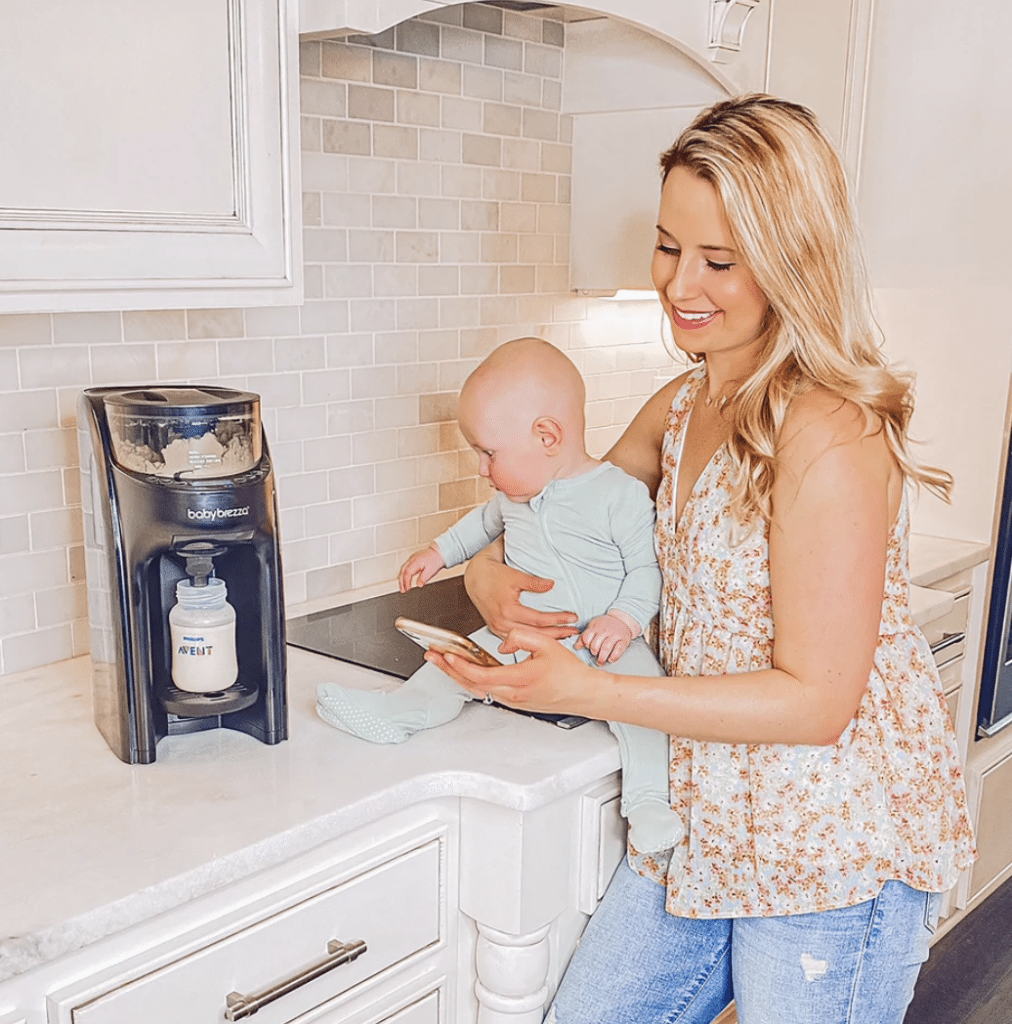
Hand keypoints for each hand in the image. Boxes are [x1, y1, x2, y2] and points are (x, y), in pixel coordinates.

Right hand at [399, 545, 444, 591]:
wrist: (439, 552)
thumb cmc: (436, 560)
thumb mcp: (432, 571)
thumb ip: (424, 578)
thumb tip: (419, 584)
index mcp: (416, 561)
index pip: (408, 572)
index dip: (406, 581)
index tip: (407, 589)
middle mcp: (412, 559)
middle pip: (403, 571)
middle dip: (401, 581)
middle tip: (402, 590)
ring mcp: (412, 559)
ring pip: (403, 569)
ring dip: (402, 578)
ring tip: (403, 587)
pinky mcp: (413, 560)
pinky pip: (406, 567)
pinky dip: (405, 574)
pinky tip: (406, 580)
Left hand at [425, 627, 596, 715]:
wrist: (583, 693)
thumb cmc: (569, 672)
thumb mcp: (547, 644)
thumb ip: (521, 637)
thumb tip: (501, 644)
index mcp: (520, 679)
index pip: (481, 675)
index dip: (461, 665)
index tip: (448, 654)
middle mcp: (513, 694)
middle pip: (471, 685)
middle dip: (449, 670)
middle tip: (432, 657)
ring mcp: (513, 700)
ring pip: (477, 689)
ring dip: (458, 675)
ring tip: (443, 662)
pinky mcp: (515, 701)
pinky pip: (487, 691)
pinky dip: (472, 680)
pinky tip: (465, 670)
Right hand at [463, 542, 578, 639]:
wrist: (474, 577)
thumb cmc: (493, 575)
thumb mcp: (515, 575)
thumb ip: (534, 582)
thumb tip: (551, 585)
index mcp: (507, 610)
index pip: (539, 619)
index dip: (558, 619)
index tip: (573, 617)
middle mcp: (502, 623)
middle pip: (535, 633)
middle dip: (557, 633)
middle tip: (575, 631)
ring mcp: (498, 628)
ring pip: (527, 638)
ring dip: (547, 638)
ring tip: (565, 635)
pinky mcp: (496, 629)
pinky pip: (518, 638)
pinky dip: (533, 638)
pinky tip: (544, 637)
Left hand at [576, 614, 631, 664]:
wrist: (622, 619)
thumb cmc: (605, 625)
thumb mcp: (593, 626)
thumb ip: (584, 636)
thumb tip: (576, 647)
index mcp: (596, 626)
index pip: (587, 636)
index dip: (586, 644)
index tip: (587, 647)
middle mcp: (606, 630)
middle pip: (596, 643)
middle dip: (594, 651)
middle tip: (594, 655)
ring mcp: (615, 634)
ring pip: (606, 647)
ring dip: (602, 656)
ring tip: (600, 661)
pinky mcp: (624, 640)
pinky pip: (619, 649)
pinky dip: (614, 656)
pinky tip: (610, 659)